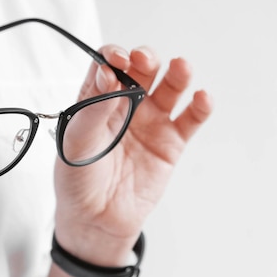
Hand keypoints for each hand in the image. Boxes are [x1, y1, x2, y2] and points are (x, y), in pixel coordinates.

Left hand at [54, 46, 212, 263]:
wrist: (96, 220)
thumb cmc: (78, 180)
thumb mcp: (74, 143)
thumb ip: (91, 109)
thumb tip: (107, 74)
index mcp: (96, 101)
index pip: (107, 66)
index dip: (113, 56)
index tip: (116, 61)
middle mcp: (125, 107)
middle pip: (141, 70)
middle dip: (145, 59)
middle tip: (143, 61)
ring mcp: (150, 123)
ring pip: (169, 88)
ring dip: (177, 73)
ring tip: (181, 67)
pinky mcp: (170, 144)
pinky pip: (190, 119)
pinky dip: (200, 106)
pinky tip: (202, 98)